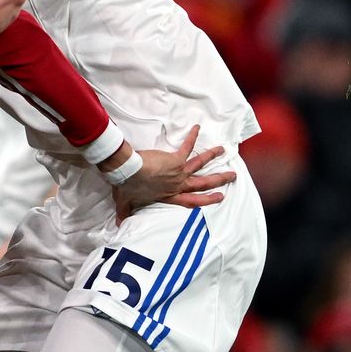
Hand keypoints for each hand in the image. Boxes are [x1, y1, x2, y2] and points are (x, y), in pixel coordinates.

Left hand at [112, 125, 235, 222]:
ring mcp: (178, 172)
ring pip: (200, 164)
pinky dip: (192, 137)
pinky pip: (187, 147)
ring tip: (223, 150)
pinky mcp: (175, 160)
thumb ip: (124, 212)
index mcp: (168, 195)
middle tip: (232, 176)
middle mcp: (177, 185)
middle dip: (218, 180)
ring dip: (212, 156)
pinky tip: (197, 128)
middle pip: (202, 184)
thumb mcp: (125, 202)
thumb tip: (118, 223)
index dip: (206, 200)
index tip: (219, 197)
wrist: (128, 172)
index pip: (191, 201)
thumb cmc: (127, 186)